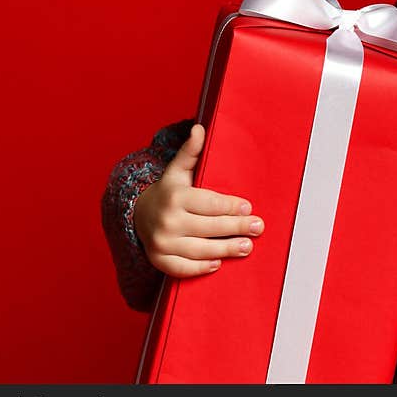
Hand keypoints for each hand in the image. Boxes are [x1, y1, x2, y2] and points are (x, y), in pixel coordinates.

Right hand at [133, 123, 264, 277]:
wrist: (138, 214)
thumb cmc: (169, 191)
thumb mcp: (178, 169)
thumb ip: (191, 151)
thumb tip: (200, 128)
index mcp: (175, 196)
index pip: (210, 203)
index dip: (231, 206)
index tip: (249, 207)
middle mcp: (167, 220)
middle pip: (209, 227)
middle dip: (237, 227)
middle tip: (258, 227)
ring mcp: (161, 242)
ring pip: (200, 249)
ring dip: (226, 250)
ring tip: (247, 247)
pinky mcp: (159, 260)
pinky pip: (182, 268)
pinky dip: (201, 268)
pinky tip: (218, 263)